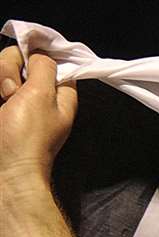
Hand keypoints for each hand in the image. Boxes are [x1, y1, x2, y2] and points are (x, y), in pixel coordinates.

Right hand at [0, 47, 77, 188]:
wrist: (6, 169)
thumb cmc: (27, 137)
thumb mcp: (42, 95)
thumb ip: (44, 67)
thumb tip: (41, 51)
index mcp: (59, 94)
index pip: (51, 60)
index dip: (37, 54)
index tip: (25, 58)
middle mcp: (39, 96)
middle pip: (20, 61)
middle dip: (11, 69)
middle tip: (12, 91)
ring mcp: (16, 102)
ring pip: (3, 72)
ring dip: (0, 78)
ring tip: (2, 101)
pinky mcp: (1, 107)